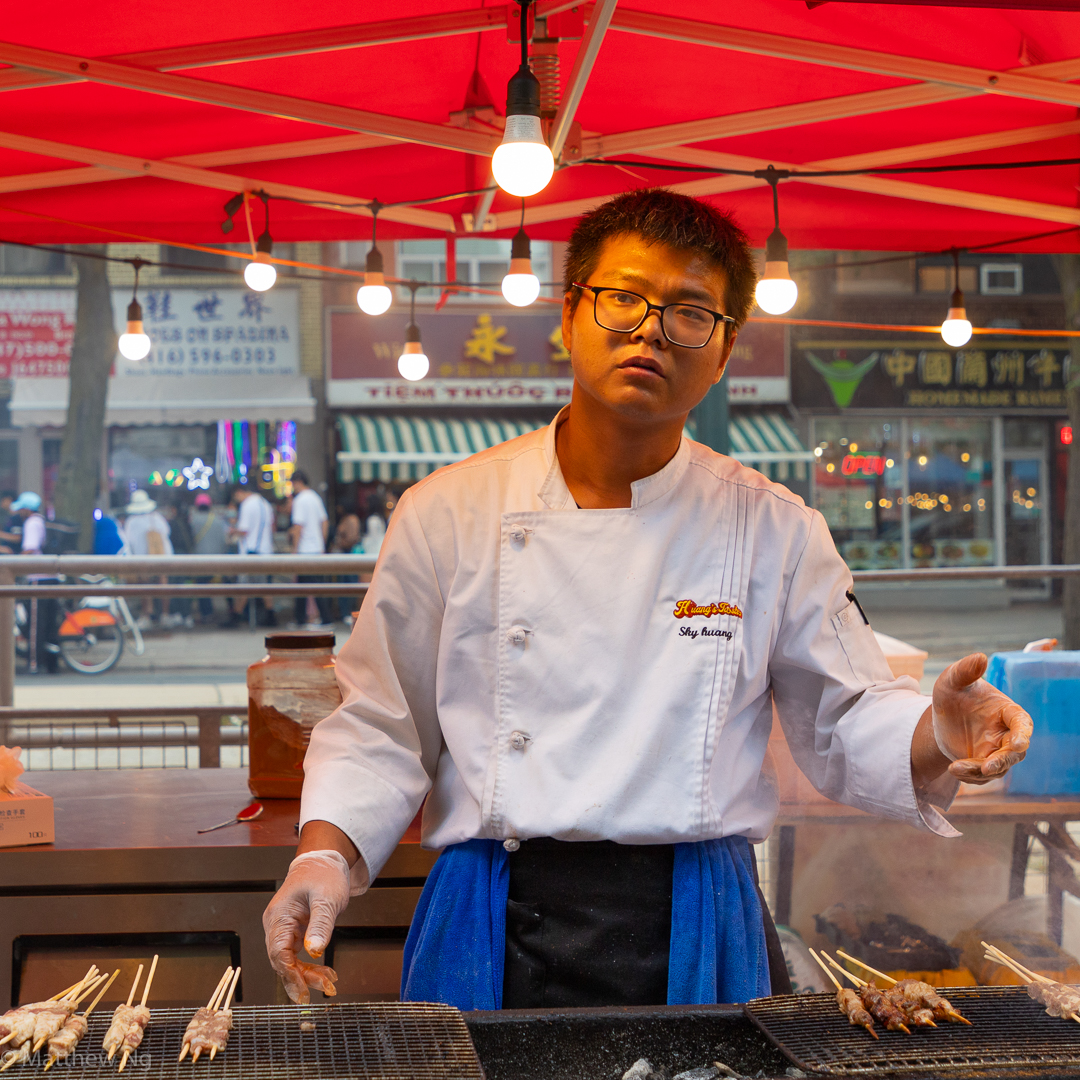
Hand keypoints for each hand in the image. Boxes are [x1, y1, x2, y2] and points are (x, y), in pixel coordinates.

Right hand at [263, 850, 350, 1003]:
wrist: (323, 862)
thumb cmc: (323, 874)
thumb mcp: (327, 898)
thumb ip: (321, 924)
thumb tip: (314, 951)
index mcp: (279, 915)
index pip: (278, 952)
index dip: (290, 974)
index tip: (303, 991)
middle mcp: (276, 924)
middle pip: (282, 961)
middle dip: (302, 978)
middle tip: (325, 987)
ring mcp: (283, 929)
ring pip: (289, 962)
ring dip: (307, 975)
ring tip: (328, 982)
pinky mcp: (293, 933)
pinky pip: (296, 956)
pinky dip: (309, 966)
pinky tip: (323, 973)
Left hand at [931, 653, 1032, 783]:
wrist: (942, 717)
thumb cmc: (953, 694)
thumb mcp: (952, 680)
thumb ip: (965, 670)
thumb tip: (980, 657)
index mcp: (1007, 711)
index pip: (1022, 722)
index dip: (1022, 733)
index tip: (1018, 743)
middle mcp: (1007, 733)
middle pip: (1015, 752)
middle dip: (1003, 761)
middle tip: (987, 767)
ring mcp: (997, 750)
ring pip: (998, 767)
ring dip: (979, 771)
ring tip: (956, 767)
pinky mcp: (985, 764)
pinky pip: (982, 775)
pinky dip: (969, 775)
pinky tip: (953, 769)